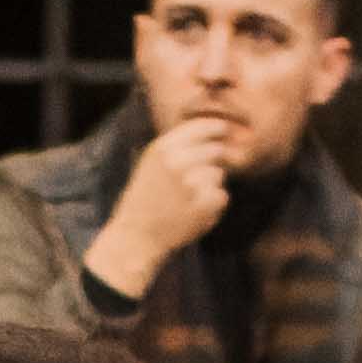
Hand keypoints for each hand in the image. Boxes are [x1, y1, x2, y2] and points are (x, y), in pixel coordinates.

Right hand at [90, 111, 243, 291]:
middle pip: (216, 150)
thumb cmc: (146, 199)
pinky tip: (192, 213)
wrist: (137, 236)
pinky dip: (212, 206)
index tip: (224, 133)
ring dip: (209, 186)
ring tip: (187, 200)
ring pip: (218, 175)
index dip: (218, 129)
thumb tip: (216, 128)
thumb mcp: (153, 163)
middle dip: (213, 163)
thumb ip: (179, 145)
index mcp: (163, 147)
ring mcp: (191, 183)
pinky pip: (222, 196)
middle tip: (196, 181)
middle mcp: (177, 161)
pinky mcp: (203, 204)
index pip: (203, 126)